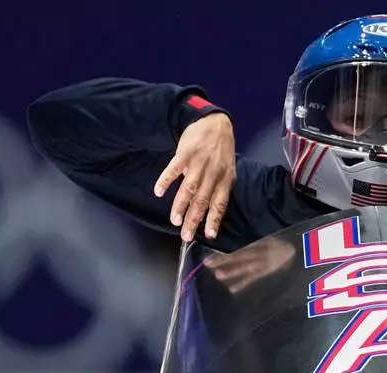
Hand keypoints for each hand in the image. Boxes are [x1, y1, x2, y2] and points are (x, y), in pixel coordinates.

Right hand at [154, 112, 236, 241]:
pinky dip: (166, 180)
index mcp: (224, 180)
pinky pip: (174, 168)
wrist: (215, 124)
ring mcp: (199, 163)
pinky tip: (158, 191)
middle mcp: (213, 174)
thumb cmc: (221, 152)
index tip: (208, 235)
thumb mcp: (227, 171)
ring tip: (174, 220)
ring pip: (189, 188)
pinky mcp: (185, 153)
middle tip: (185, 235)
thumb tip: (210, 212)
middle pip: (203, 200)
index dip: (214, 220)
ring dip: (180, 205)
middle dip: (193, 219)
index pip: (219, 204)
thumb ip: (219, 190)